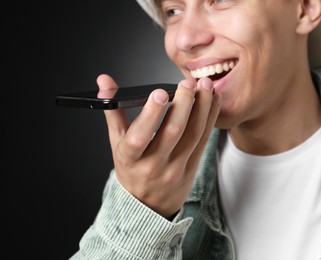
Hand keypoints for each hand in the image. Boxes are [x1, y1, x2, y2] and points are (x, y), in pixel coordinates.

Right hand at [96, 74, 220, 218]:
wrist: (147, 205)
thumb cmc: (131, 169)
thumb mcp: (116, 144)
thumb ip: (113, 111)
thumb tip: (104, 81)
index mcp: (130, 158)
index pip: (139, 137)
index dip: (150, 115)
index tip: (160, 92)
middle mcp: (153, 165)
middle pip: (172, 132)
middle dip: (183, 104)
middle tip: (188, 83)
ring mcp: (175, 169)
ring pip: (193, 134)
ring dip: (202, 108)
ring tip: (206, 86)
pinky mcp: (191, 169)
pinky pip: (204, 141)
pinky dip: (210, 119)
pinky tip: (213, 101)